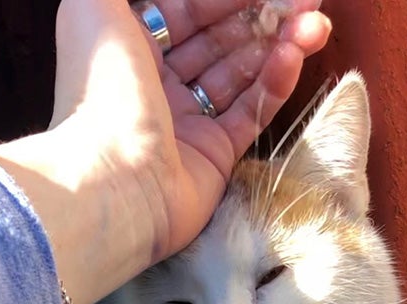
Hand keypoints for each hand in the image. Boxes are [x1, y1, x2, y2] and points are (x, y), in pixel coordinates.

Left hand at [0, 0, 330, 303]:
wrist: (115, 181)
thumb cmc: (102, 91)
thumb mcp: (91, 10)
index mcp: (131, 49)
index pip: (188, 11)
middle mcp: (160, 83)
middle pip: (219, 41)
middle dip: (262, 17)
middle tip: (306, 1)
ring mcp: (189, 121)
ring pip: (241, 73)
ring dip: (278, 45)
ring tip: (315, 25)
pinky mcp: (216, 155)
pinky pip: (251, 112)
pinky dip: (275, 83)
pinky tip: (295, 56)